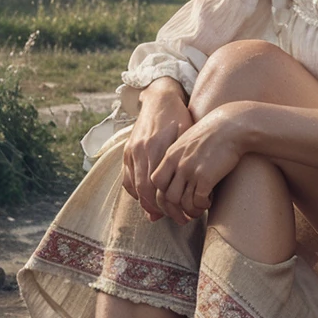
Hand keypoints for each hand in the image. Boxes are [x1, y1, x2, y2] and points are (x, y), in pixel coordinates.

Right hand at [122, 81, 192, 220]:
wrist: (160, 98)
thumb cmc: (180, 117)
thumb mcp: (187, 135)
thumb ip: (185, 159)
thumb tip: (190, 186)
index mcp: (155, 148)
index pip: (156, 187)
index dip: (169, 206)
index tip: (184, 215)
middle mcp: (140, 151)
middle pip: (144, 191)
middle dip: (160, 209)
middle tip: (178, 220)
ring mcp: (131, 151)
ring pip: (133, 187)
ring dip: (146, 204)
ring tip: (162, 214)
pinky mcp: (127, 151)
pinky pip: (127, 178)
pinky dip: (136, 192)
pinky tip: (147, 200)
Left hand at [150, 105, 246, 223]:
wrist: (231, 126)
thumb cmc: (212, 134)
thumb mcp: (187, 141)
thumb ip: (177, 157)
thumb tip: (175, 174)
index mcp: (170, 155)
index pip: (156, 182)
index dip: (162, 196)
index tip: (172, 203)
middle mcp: (177, 164)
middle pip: (166, 197)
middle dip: (174, 211)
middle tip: (183, 216)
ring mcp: (191, 170)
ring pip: (182, 202)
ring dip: (190, 211)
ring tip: (198, 210)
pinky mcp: (206, 177)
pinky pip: (198, 201)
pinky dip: (202, 206)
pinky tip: (209, 202)